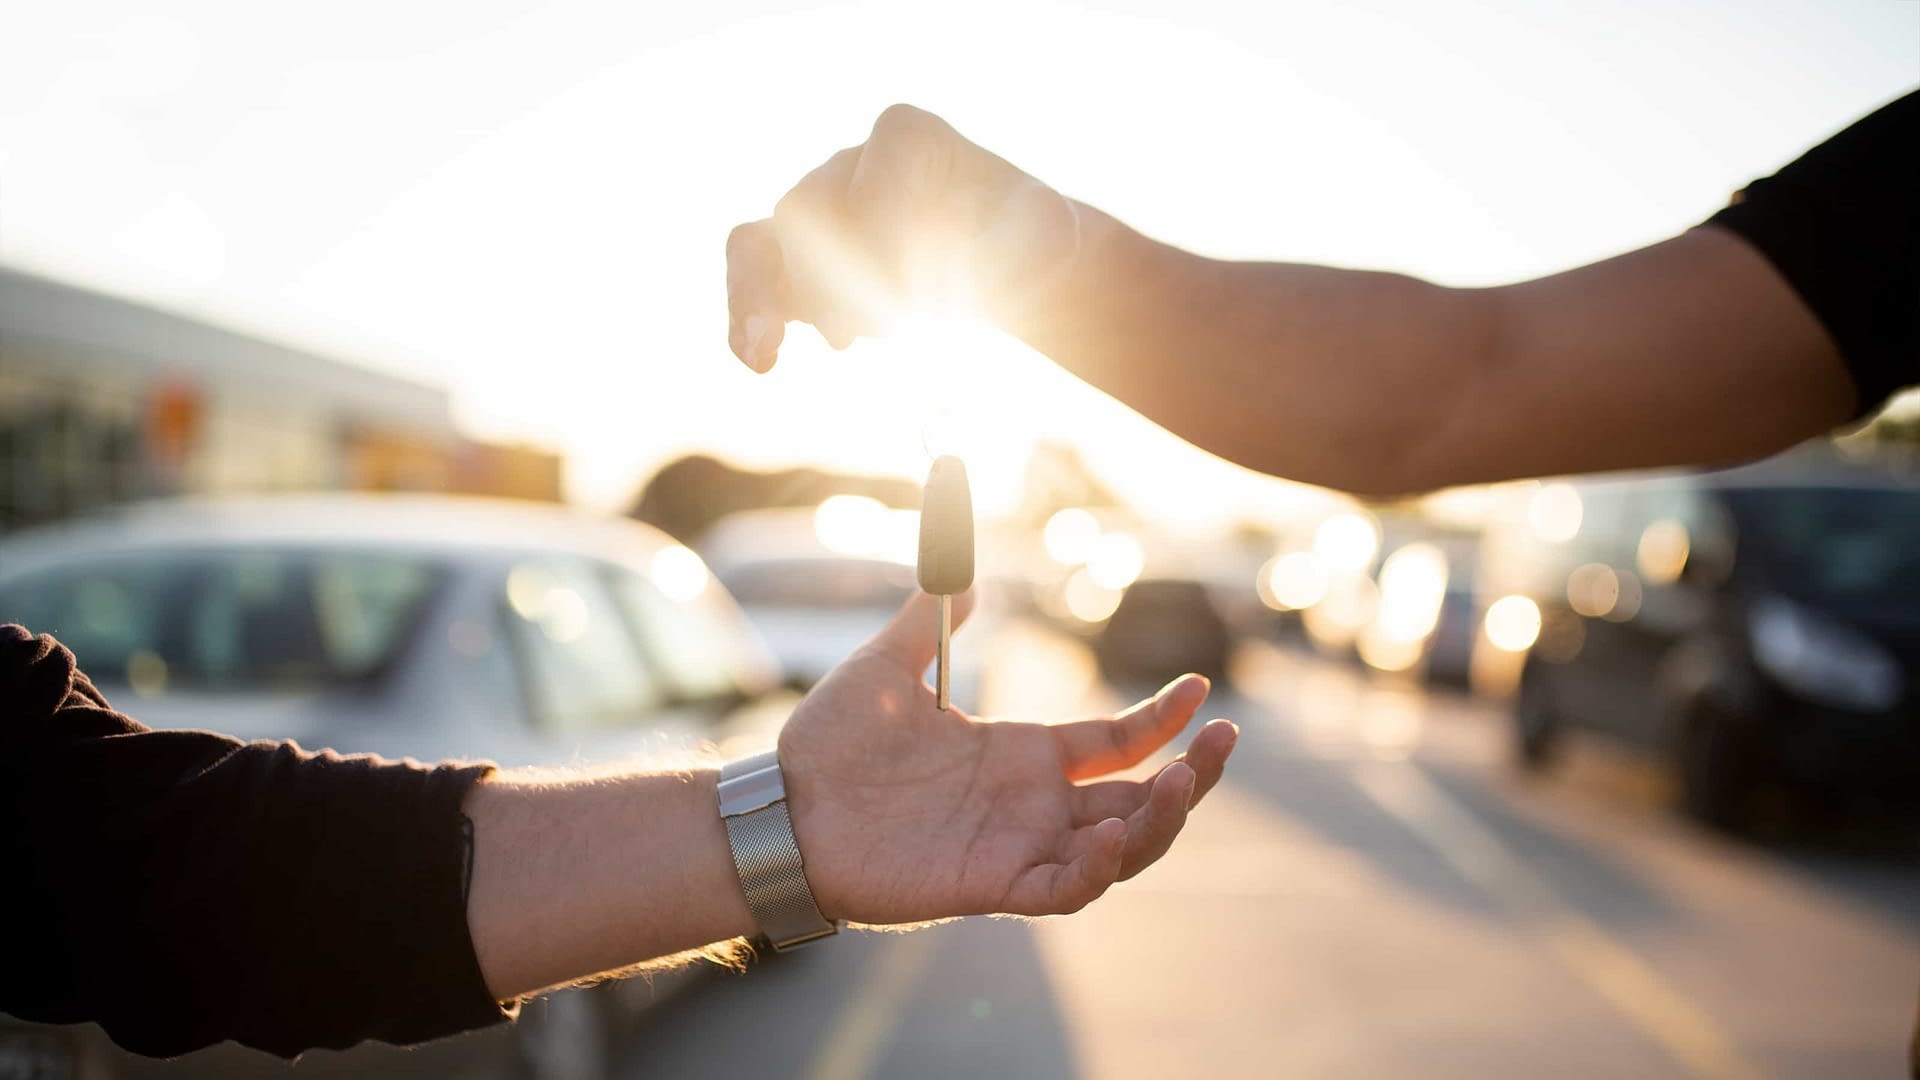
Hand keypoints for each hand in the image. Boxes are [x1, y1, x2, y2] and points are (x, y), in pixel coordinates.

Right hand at [726, 104, 1081, 371]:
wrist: (996, 262)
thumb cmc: (1023, 240)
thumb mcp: (1051, 233)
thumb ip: (1050, 231)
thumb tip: (1054, 240)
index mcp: (910, 138)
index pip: (874, 177)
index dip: (889, 235)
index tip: (928, 295)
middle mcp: (848, 165)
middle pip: (812, 211)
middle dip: (840, 276)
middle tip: (893, 325)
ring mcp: (816, 212)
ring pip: (762, 242)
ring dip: (760, 298)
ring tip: (767, 350)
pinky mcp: (796, 261)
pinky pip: (751, 274)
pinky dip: (747, 318)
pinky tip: (760, 362)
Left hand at [779, 590, 1236, 922]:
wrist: (779, 806)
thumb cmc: (828, 745)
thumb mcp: (886, 663)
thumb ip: (930, 616)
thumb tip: (962, 569)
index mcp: (1020, 755)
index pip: (1117, 743)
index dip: (1164, 720)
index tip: (1201, 688)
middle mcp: (1031, 805)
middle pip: (1140, 799)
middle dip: (1194, 775)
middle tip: (1225, 740)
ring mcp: (1016, 847)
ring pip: (1120, 849)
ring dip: (1162, 821)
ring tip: (1186, 781)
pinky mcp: (990, 885)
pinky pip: (1064, 888)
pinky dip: (1096, 867)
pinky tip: (1109, 830)